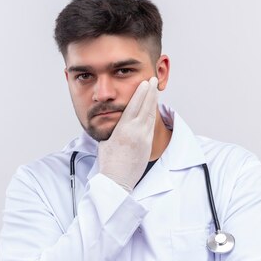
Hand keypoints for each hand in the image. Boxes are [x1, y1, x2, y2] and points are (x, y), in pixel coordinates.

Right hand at [98, 77, 158, 191]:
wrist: (117, 181)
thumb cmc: (108, 163)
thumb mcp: (105, 141)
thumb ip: (112, 129)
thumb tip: (114, 120)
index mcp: (122, 130)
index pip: (134, 106)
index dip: (141, 93)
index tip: (145, 83)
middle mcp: (135, 132)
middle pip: (146, 107)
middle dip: (150, 92)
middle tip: (154, 80)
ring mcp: (144, 139)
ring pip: (151, 115)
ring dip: (154, 101)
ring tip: (155, 90)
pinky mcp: (148, 145)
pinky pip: (151, 125)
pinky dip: (153, 114)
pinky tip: (154, 108)